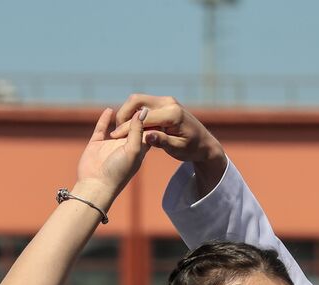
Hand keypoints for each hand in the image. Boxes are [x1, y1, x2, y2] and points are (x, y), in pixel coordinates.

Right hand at [73, 107, 147, 201]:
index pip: (148, 129)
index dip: (150, 119)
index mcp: (139, 149)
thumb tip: (142, 112)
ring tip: (127, 105)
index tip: (155, 107)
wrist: (96, 185)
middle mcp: (126, 145)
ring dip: (122, 116)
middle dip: (137, 115)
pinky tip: (109, 110)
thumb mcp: (134, 151)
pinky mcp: (96, 143)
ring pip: (118, 126)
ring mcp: (111, 144)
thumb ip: (138, 131)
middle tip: (141, 102)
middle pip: (134, 125)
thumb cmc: (119, 172)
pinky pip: (101, 128)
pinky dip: (104, 119)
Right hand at [112, 94, 226, 191]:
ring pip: (137, 100)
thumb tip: (148, 136)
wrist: (204, 142)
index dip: (126, 127)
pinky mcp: (163, 102)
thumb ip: (163, 142)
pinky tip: (130, 126)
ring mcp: (166, 100)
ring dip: (127, 112)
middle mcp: (168, 102)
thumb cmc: (192, 149)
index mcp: (172, 114)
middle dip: (123, 114)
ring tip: (121, 130)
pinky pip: (143, 103)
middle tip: (116, 131)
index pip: (143, 118)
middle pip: (136, 100)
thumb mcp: (178, 149)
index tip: (114, 137)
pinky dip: (134, 112)